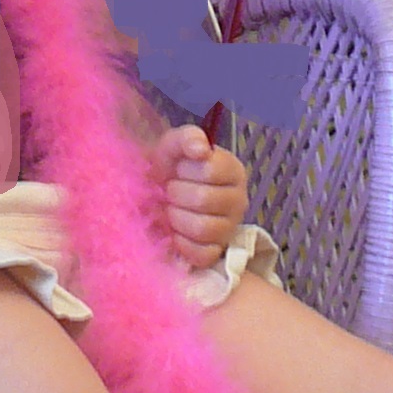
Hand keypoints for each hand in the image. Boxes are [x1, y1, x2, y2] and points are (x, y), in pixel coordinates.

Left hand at [150, 124, 248, 270]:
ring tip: (171, 210)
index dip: (186, 170)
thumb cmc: (169, 169)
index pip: (211, 170)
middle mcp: (238, 200)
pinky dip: (182, 244)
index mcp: (232, 171)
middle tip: (170, 191)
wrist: (154, 194)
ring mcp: (229, 228)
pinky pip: (202, 254)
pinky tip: (175, 233)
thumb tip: (201, 149)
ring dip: (177, 218)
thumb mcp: (173, 145)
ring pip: (204, 229)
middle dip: (177, 194)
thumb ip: (188, 138)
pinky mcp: (216, 252)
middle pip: (204, 200)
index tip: (178, 169)